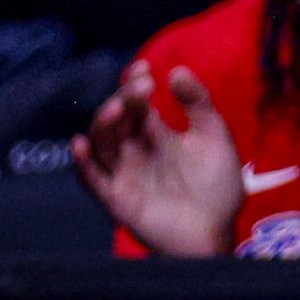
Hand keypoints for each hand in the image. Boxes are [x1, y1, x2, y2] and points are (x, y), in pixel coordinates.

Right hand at [71, 61, 240, 256]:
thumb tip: (176, 70)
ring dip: (104, 124)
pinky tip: (81, 144)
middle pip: (116, 119)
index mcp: (154, 134)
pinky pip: (93, 180)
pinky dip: (84, 163)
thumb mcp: (214, 137)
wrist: (218, 231)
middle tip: (142, 86)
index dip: (134, 84)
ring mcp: (123, 174)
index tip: (144, 68)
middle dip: (124, 99)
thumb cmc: (217, 186)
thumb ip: (199, 104)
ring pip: (101, 144)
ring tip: (117, 108)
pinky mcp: (116, 199)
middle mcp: (133, 150)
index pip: (135, 103)